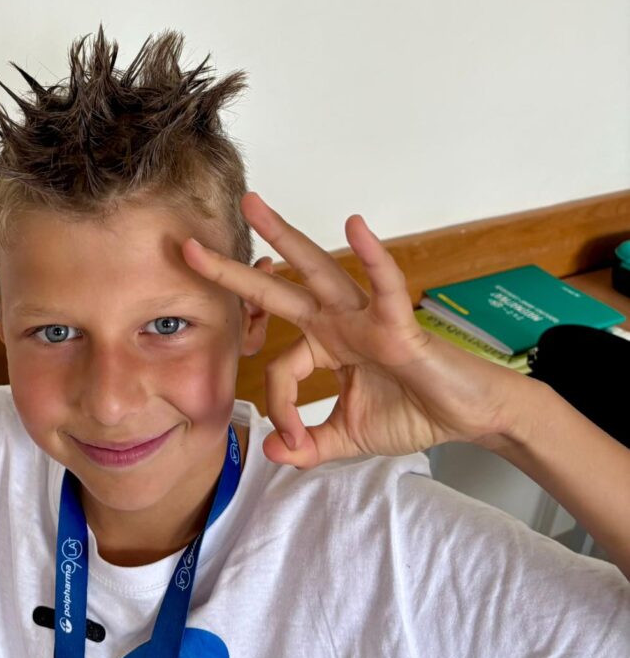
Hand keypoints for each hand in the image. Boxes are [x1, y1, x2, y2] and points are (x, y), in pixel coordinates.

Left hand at [182, 192, 530, 468]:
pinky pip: (384, 286)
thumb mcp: (348, 437)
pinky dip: (373, 258)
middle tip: (188, 246)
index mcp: (325, 346)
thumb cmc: (413, 413)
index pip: (281, 370)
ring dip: (284, 237)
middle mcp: (338, 324)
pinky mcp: (400, 323)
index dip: (280, 407)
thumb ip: (310, 445)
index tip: (291, 438)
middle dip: (233, 271)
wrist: (469, 417)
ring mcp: (366, 318)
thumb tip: (274, 452)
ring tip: (253, 206)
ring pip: (318, 271)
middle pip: (276, 291)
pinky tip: (356, 225)